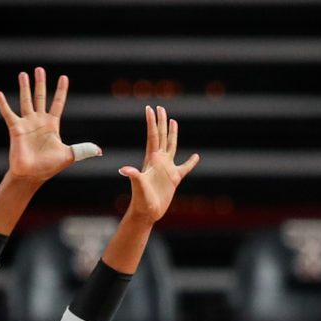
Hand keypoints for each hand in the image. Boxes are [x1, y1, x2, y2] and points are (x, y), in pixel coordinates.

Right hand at [0, 67, 98, 183]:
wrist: (32, 175)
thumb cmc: (49, 166)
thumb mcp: (69, 156)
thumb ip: (83, 150)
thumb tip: (99, 151)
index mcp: (52, 125)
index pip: (58, 103)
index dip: (61, 91)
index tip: (64, 77)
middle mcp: (39, 121)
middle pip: (40, 97)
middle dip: (40, 83)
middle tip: (40, 69)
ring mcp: (27, 123)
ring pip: (25, 100)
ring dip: (24, 87)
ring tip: (23, 74)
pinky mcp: (16, 128)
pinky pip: (7, 112)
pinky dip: (2, 102)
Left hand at [120, 105, 200, 223]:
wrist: (147, 212)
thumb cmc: (141, 200)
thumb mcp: (138, 186)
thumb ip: (134, 176)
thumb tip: (124, 170)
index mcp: (151, 159)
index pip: (153, 136)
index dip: (152, 122)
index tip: (150, 108)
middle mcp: (159, 161)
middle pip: (161, 137)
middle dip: (161, 122)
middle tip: (161, 107)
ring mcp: (166, 169)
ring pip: (171, 147)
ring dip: (172, 134)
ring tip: (174, 121)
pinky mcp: (174, 179)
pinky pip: (185, 168)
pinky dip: (191, 162)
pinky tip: (196, 156)